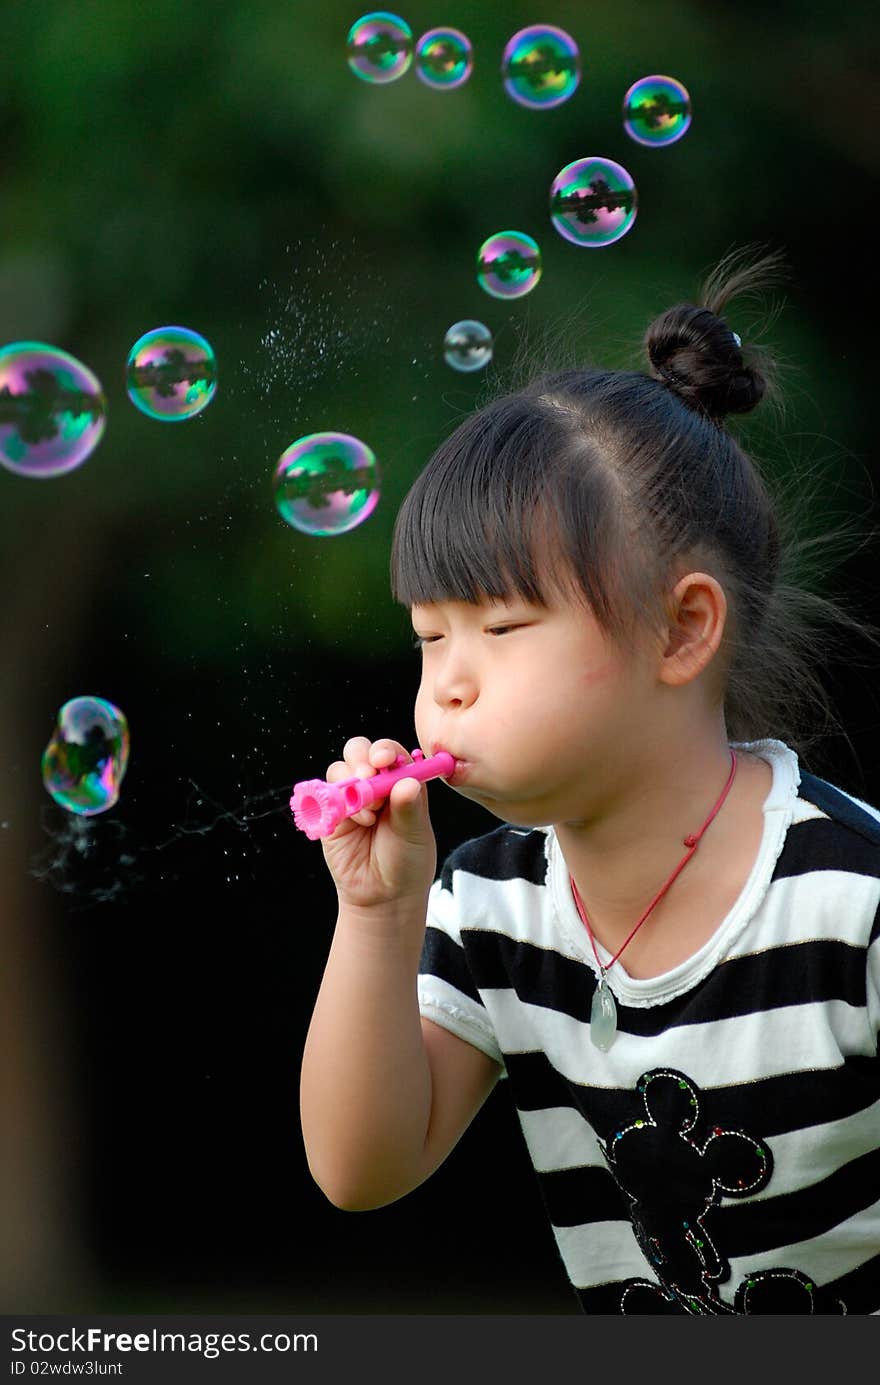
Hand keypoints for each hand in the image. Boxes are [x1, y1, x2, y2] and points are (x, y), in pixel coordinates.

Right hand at [319, 737, 437, 912]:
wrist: (382, 896)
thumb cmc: (406, 863)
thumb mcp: (415, 834)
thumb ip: (410, 807)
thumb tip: (408, 781)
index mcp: (401, 782)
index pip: (391, 753)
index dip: (385, 751)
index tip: (384, 761)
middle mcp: (375, 785)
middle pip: (360, 751)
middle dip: (361, 759)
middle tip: (367, 779)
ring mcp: (350, 797)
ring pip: (340, 769)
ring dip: (350, 786)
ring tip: (367, 815)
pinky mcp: (330, 814)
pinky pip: (322, 795)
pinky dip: (332, 802)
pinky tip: (350, 821)